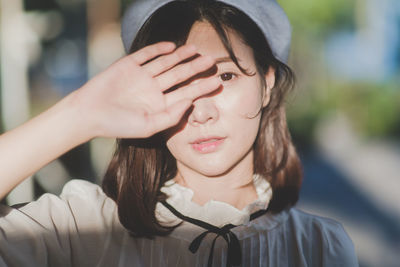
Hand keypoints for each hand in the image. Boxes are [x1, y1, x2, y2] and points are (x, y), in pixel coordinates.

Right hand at [74, 42, 219, 137]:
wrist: (88, 114)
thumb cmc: (119, 125)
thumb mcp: (149, 126)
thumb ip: (171, 116)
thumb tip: (191, 103)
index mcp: (160, 105)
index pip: (186, 93)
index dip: (202, 88)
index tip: (218, 82)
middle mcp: (153, 89)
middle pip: (179, 76)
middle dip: (195, 68)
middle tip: (211, 60)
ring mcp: (141, 76)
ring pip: (166, 63)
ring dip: (180, 56)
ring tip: (195, 49)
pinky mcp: (128, 65)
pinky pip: (146, 55)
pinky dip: (158, 49)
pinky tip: (172, 47)